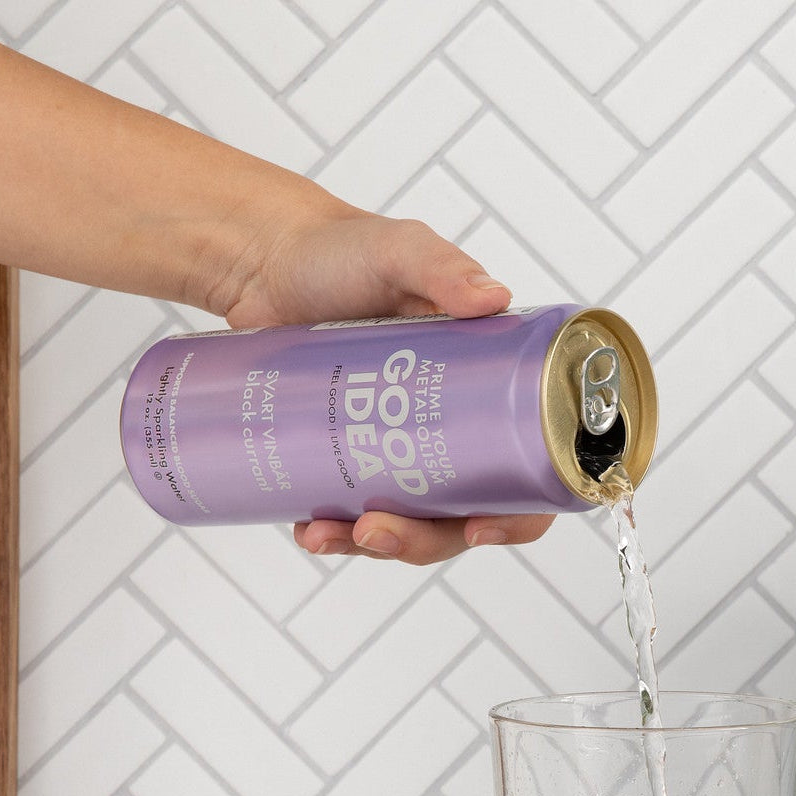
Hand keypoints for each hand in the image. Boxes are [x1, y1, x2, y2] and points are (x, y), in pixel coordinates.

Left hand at [216, 208, 554, 564]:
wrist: (267, 261)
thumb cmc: (345, 250)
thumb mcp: (402, 252)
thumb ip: (443, 269)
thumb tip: (493, 298)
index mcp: (493, 387)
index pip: (529, 469)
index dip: (518, 514)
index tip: (480, 528)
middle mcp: (456, 425)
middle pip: (465, 513)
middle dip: (424, 540)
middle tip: (377, 531)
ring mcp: (402, 446)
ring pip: (411, 523)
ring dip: (375, 544)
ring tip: (324, 535)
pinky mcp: (350, 454)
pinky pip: (355, 512)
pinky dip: (334, 531)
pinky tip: (308, 529)